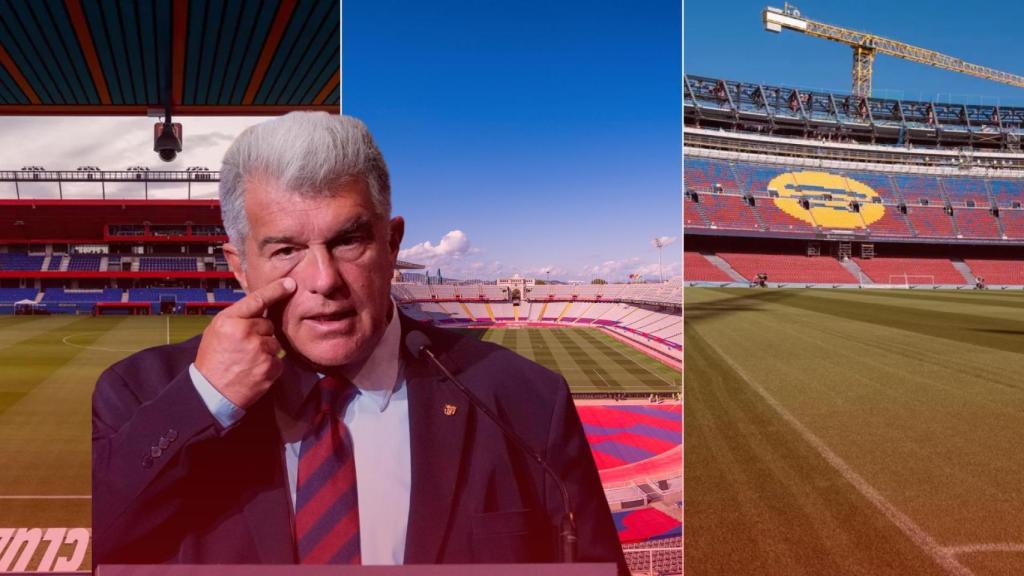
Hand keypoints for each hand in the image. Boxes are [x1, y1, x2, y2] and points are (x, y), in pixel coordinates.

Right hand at [195, 278, 296, 409]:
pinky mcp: (270, 367)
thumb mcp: (217, 330)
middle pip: (268, 325)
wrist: (211, 392)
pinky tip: (254, 371)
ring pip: (275, 342)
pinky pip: (278, 360)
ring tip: (247, 360)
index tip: (290, 283)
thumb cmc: (214, 358)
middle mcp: (246, 332)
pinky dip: (270, 365)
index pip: (257, 300)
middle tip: (243, 348)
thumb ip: (238, 317)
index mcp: (230, 320)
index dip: (276, 290)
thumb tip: (261, 305)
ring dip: (266, 350)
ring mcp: (259, 350)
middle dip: (260, 334)